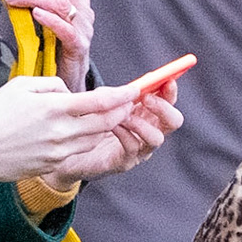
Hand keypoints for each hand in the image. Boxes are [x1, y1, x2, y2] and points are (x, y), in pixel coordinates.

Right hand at [0, 76, 134, 188]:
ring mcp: (57, 152)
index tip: (134, 89)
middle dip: (122, 112)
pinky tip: (83, 132)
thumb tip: (69, 93)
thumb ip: (52, 85)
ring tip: (110, 116)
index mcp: (54, 108)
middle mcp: (61, 133)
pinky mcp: (51, 165)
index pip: (101, 102)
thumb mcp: (20, 86)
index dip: (122, 95)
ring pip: (95, 139)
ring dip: (106, 127)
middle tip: (129, 103)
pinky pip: (77, 151)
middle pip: (105, 123)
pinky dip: (86, 140)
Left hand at [4, 0, 92, 90]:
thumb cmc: (55, 45)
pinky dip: (49, 18)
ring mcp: (84, 27)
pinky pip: (66, 29)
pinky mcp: (79, 46)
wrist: (68, 77)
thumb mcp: (49, 15)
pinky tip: (34, 14)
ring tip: (13, 1)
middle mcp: (84, 8)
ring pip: (61, 2)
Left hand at [43, 85, 182, 187]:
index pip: (168, 102)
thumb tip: (128, 88)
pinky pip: (133, 147)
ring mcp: (139, 150)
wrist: (68, 152)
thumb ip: (115, 95)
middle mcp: (148, 133)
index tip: (167, 79)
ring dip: (141, 122)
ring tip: (123, 115)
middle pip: (173, 122)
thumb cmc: (87, 124)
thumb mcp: (101, 104)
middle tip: (145, 98)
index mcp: (146, 115)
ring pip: (157, 138)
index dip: (170, 91)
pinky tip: (112, 126)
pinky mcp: (125, 162)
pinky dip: (125, 133)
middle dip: (163, 107)